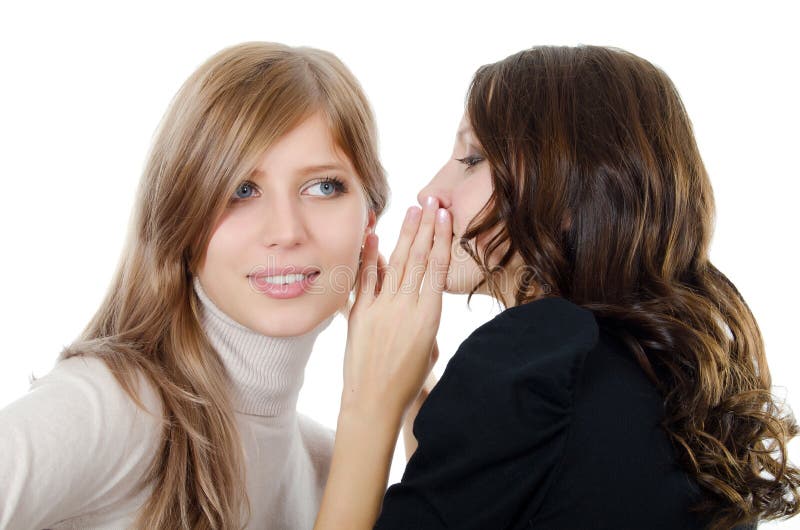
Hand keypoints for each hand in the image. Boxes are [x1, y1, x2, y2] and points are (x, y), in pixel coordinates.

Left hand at [341, 197, 451, 422]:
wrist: (373, 402)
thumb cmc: (405, 381)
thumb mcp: (428, 347)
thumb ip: (424, 316)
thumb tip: (417, 294)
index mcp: (429, 317)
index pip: (437, 269)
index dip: (442, 239)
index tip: (446, 217)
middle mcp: (406, 308)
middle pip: (419, 259)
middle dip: (427, 227)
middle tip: (433, 201)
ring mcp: (381, 309)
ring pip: (396, 263)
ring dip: (406, 234)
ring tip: (414, 210)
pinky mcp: (360, 314)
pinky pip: (366, 279)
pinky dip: (370, 256)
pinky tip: (375, 236)